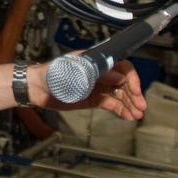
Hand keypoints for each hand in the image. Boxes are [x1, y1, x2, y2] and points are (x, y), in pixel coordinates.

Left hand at [29, 58, 146, 119]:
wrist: (36, 88)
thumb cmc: (51, 74)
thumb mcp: (74, 72)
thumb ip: (96, 74)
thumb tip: (117, 76)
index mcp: (96, 61)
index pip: (121, 66)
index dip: (131, 77)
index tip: (134, 90)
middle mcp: (99, 72)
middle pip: (124, 81)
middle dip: (134, 94)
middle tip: (141, 106)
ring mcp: (97, 85)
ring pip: (120, 94)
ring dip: (130, 103)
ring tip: (137, 115)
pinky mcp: (93, 98)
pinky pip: (111, 102)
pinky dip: (121, 109)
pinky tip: (128, 116)